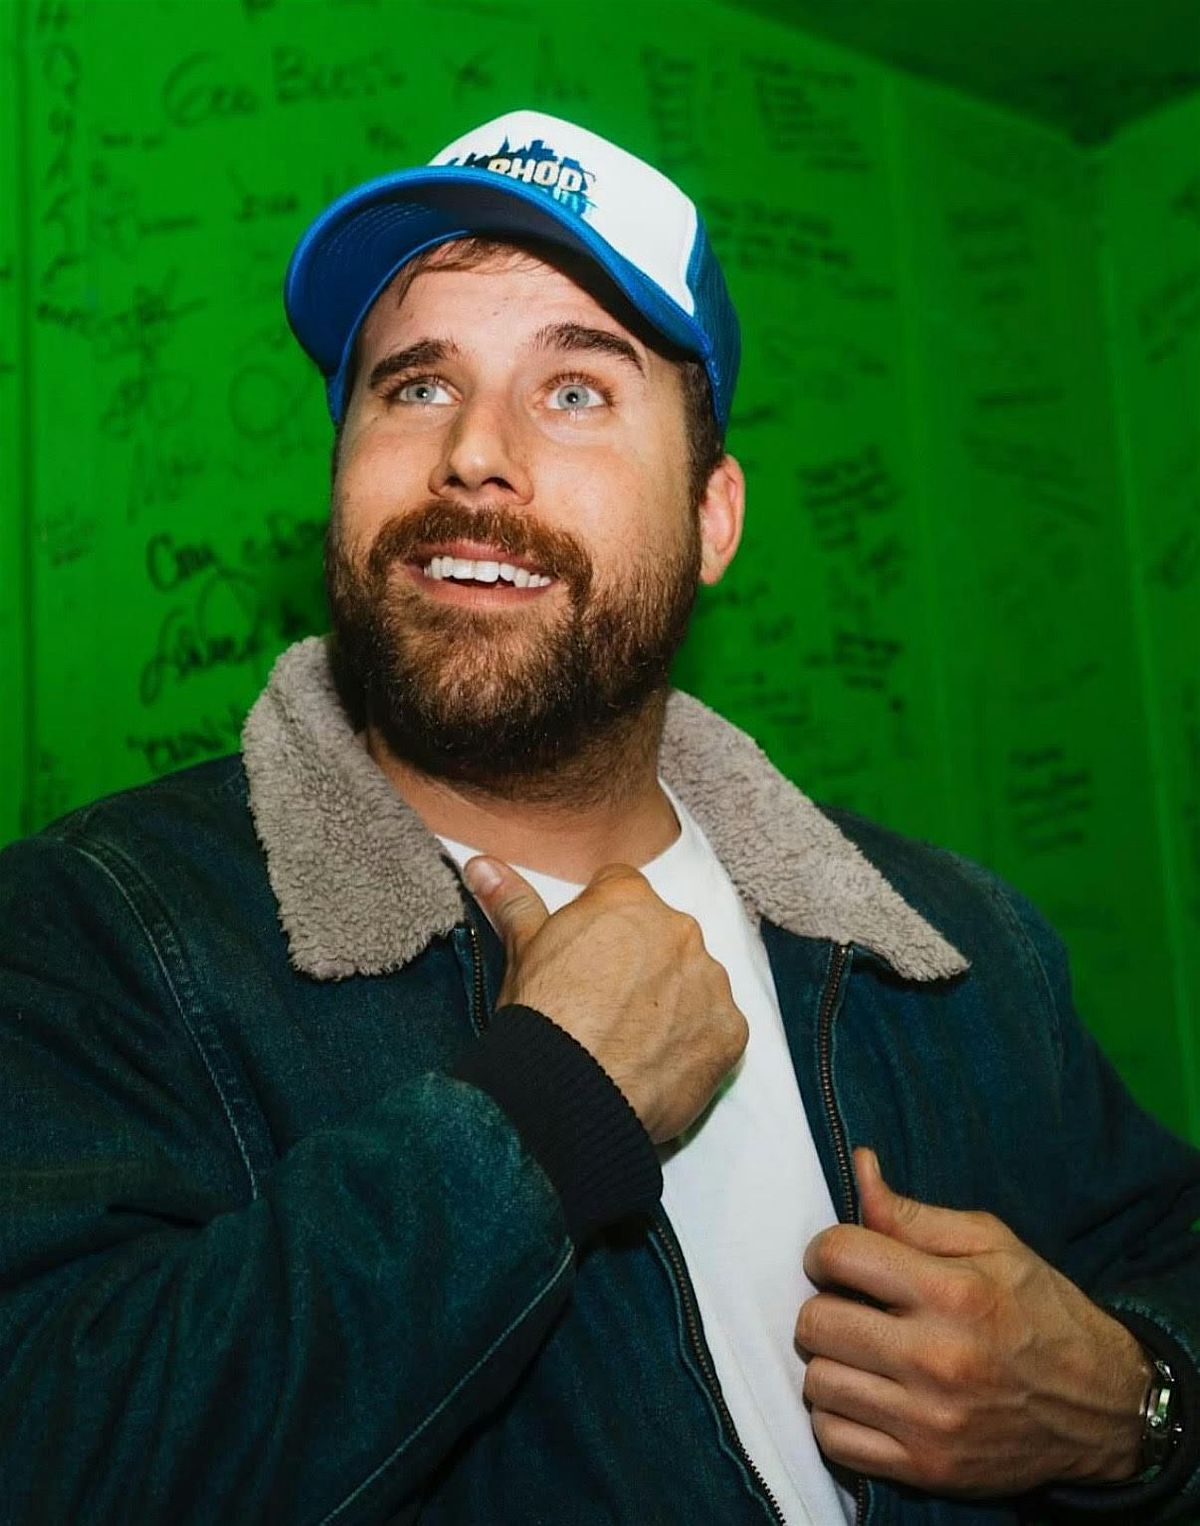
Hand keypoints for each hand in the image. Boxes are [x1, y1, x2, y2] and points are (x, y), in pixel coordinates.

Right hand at [464, 857, 747, 1143]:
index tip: (586, 959)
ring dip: (672, 998)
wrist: (567, 1094)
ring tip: (632, 1038)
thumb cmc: (540, 1018)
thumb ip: (514, 901)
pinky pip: (717, 1026)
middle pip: (663, 934)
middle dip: (641, 960)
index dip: (601, 925)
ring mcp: (710, 980)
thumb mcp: (523, 953)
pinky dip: (694, 1040)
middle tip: (606, 1003)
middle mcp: (678, 930)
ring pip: (694, 978)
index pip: (621, 891)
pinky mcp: (730, 1030)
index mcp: (628, 900)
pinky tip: (658, 1061)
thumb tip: (482, 865)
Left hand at [795, 1148, 1151, 1495]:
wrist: (1102, 1406)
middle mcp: (938, 1358)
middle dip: (824, 1305)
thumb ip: (914, 1213)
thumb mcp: (990, 1243)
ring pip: (818, 1382)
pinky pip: (835, 1440)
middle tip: (851, 1307)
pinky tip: (864, 1396)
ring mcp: (930, 1420)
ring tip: (861, 1353)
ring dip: (829, 1363)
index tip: (838, 1262)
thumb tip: (860, 1167)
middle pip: (817, 1322)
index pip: (839, 1255)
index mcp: (953, 1292)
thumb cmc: (1041, 1311)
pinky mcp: (926, 1468)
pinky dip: (837, 1416)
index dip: (825, 1251)